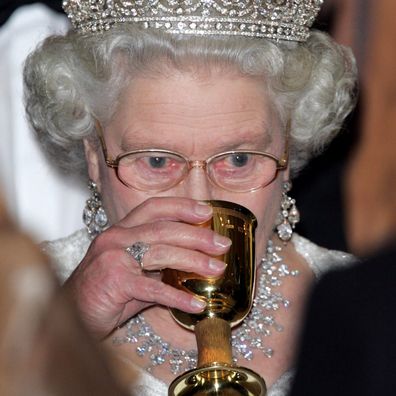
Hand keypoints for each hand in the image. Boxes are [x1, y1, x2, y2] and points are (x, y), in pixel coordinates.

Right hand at [64, 197, 230, 338]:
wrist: (72, 314)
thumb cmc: (105, 291)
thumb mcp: (133, 270)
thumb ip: (158, 264)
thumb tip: (194, 263)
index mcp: (121, 230)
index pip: (153, 207)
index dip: (181, 206)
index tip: (206, 210)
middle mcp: (116, 238)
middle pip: (164, 229)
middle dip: (197, 235)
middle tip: (222, 244)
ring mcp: (114, 259)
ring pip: (162, 253)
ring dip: (195, 261)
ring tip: (218, 270)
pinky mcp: (115, 283)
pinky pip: (154, 289)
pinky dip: (178, 297)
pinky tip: (197, 304)